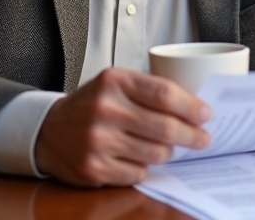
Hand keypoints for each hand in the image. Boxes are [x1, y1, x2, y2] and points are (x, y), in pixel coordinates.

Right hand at [34, 68, 211, 186]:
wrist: (48, 130)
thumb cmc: (92, 104)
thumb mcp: (116, 83)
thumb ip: (149, 89)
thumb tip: (194, 105)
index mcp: (115, 81)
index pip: (164, 94)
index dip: (191, 107)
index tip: (206, 114)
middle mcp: (105, 109)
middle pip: (165, 127)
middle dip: (192, 135)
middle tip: (203, 138)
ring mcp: (98, 141)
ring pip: (155, 153)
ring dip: (168, 152)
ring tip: (169, 147)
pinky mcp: (94, 168)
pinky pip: (138, 173)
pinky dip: (144, 167)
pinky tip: (139, 158)